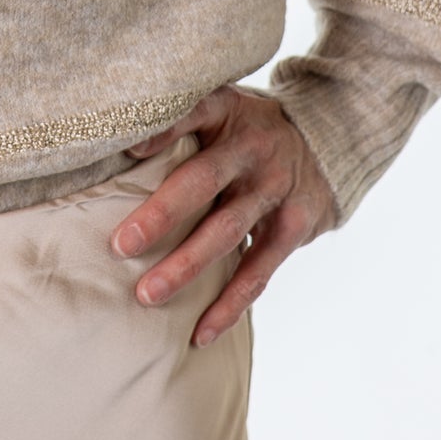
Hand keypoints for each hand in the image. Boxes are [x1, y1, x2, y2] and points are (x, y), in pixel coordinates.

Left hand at [109, 86, 337, 346]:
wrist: (330, 139)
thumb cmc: (248, 129)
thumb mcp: (223, 107)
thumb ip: (179, 119)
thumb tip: (110, 147)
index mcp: (229, 112)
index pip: (195, 111)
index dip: (164, 129)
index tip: (128, 148)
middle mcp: (253, 149)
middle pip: (204, 181)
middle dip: (162, 214)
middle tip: (121, 245)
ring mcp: (275, 189)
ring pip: (226, 231)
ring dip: (186, 266)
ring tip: (146, 295)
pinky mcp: (294, 226)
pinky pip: (258, 272)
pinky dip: (229, 304)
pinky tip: (199, 331)